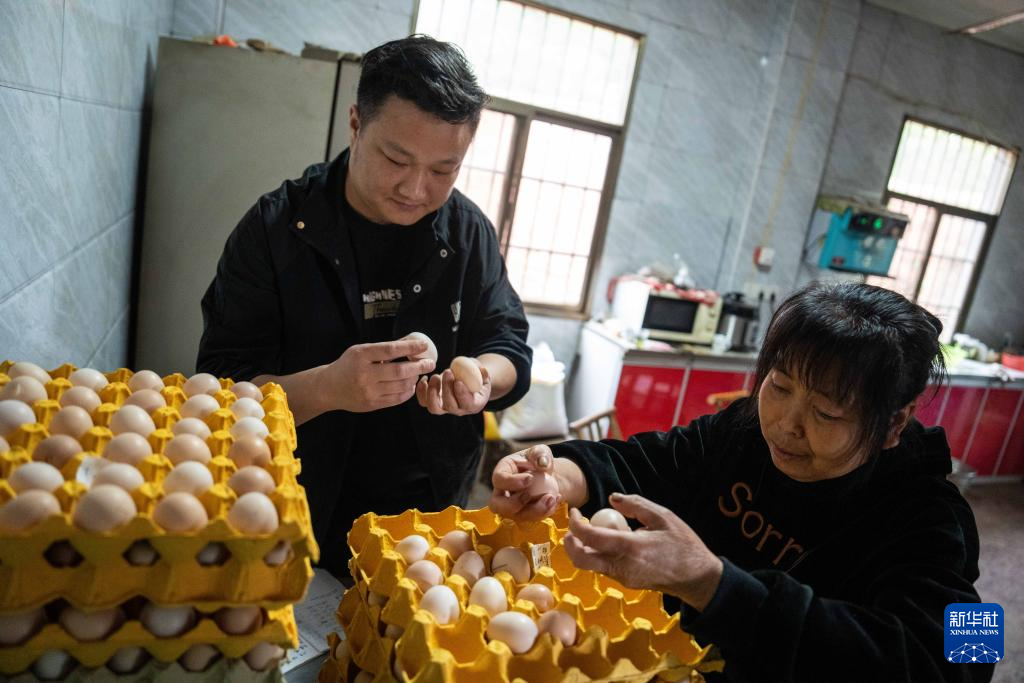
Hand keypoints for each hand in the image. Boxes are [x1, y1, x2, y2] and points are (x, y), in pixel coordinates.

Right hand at [315, 340, 435, 412]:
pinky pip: (396, 398)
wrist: (328, 388)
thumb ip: (383, 348)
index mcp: (361, 356)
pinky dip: (407, 392)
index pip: (390, 350)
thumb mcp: (361, 351)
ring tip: (418, 373)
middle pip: (399, 371)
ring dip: (414, 379)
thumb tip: (410, 342)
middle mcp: (365, 374)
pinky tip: (411, 385)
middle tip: (431, 363)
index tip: (423, 345)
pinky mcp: (372, 404)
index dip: (409, 347)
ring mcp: (368, 391)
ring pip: (400, 386)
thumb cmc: (348, 365)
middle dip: (419, 366)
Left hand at [415, 362, 491, 415]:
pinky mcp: (434, 403)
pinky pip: (424, 402)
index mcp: (474, 404)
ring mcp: (445, 408)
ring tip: (436, 376)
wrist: (467, 381)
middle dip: (447, 388)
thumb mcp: (483, 374)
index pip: (468, 404)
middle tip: (448, 371)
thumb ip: (482, 372)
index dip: (462, 394)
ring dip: (432, 392)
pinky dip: (421, 391)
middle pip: (450, 406)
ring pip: (434, 408)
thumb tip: (481, 370)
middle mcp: (459, 410)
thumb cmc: (477, 377)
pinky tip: (425, 378)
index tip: (458, 381)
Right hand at [488, 446, 562, 520]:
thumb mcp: (541, 452)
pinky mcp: (523, 515)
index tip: (530, 479)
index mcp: (502, 472)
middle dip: (515, 503)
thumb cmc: (539, 461)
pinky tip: (557, 500)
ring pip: (515, 516)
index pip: (499, 479)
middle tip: (531, 496)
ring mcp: (510, 507)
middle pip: (497, 505)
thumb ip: (540, 454)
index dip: (511, 481)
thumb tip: (542, 463)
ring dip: (534, 511)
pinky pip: (531, 519)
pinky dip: (545, 512)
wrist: (547, 476)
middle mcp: (502, 492)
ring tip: (551, 499)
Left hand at [564, 493, 722, 610]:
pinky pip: (604, 568)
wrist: (697, 578)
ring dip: (584, 548)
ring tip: (594, 529)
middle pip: (580, 559)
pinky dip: (599, 554)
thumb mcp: (663, 516)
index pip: (589, 537)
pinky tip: (613, 541)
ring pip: (590, 565)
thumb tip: (612, 499)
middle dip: (570, 542)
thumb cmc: (683, 545)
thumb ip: (635, 504)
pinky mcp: (626, 583)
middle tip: (573, 526)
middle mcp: (621, 566)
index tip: (575, 512)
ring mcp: (623, 578)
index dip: (575, 524)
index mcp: (629, 547)